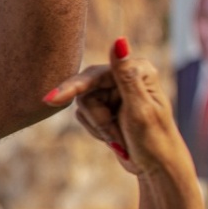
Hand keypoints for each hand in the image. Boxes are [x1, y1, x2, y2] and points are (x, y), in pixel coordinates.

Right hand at [45, 38, 194, 177]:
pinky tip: (115, 138)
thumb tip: (119, 41)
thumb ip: (126, 75)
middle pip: (85, 92)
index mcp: (137, 71)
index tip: (51, 100)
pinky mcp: (105, 107)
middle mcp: (124, 77)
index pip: (94, 75)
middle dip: (98, 118)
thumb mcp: (140, 108)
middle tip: (113, 138)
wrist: (156, 168)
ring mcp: (113, 92)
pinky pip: (83, 116)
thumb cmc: (154, 139)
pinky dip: (97, 130)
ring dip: (99, 127)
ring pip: (82, 105)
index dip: (72, 88)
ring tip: (120, 139)